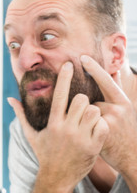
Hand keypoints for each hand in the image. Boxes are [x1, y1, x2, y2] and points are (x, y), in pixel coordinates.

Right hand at [8, 62, 108, 192]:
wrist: (57, 177)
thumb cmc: (44, 153)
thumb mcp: (31, 134)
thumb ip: (21, 114)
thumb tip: (9, 99)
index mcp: (52, 123)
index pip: (60, 94)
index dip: (64, 77)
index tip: (69, 65)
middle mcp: (67, 129)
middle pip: (81, 99)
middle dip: (82, 100)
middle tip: (79, 107)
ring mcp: (81, 138)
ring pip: (94, 111)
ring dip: (92, 112)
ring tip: (86, 119)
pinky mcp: (93, 146)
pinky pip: (103, 125)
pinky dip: (100, 125)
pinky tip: (94, 130)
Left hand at [81, 55, 136, 188]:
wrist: (131, 156)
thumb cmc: (124, 129)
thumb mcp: (125, 108)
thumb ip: (118, 88)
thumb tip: (115, 69)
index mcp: (123, 101)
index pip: (106, 81)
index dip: (94, 68)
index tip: (82, 57)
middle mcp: (118, 109)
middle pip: (90, 99)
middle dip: (89, 109)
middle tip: (102, 121)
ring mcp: (108, 121)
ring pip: (85, 112)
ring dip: (86, 119)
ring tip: (97, 129)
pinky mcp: (99, 133)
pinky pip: (82, 123)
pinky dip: (83, 128)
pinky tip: (92, 135)